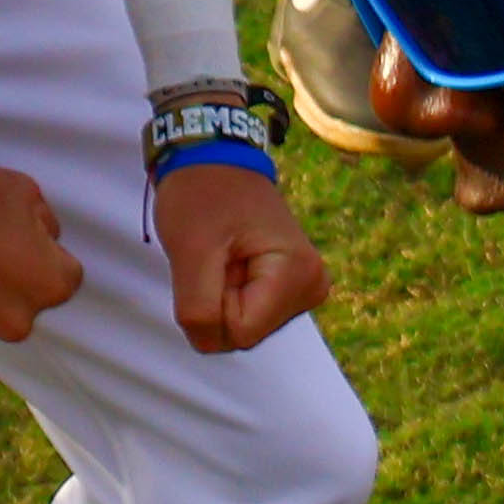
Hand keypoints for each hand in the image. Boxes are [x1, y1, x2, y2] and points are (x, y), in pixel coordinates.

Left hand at [154, 163, 332, 356]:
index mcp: (298, 274)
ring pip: (244, 328)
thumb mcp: (190, 250)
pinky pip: (248, 316)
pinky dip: (229, 293)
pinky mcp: (293, 288)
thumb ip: (197, 307)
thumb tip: (208, 342)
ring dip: (221, 297)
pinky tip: (233, 260)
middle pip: (245, 334)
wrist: (215, 161)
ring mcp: (307, 288)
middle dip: (218, 301)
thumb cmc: (202, 196)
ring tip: (224, 253)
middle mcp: (313, 286)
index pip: (239, 333)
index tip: (213, 260)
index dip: (211, 303)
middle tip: (217, 255)